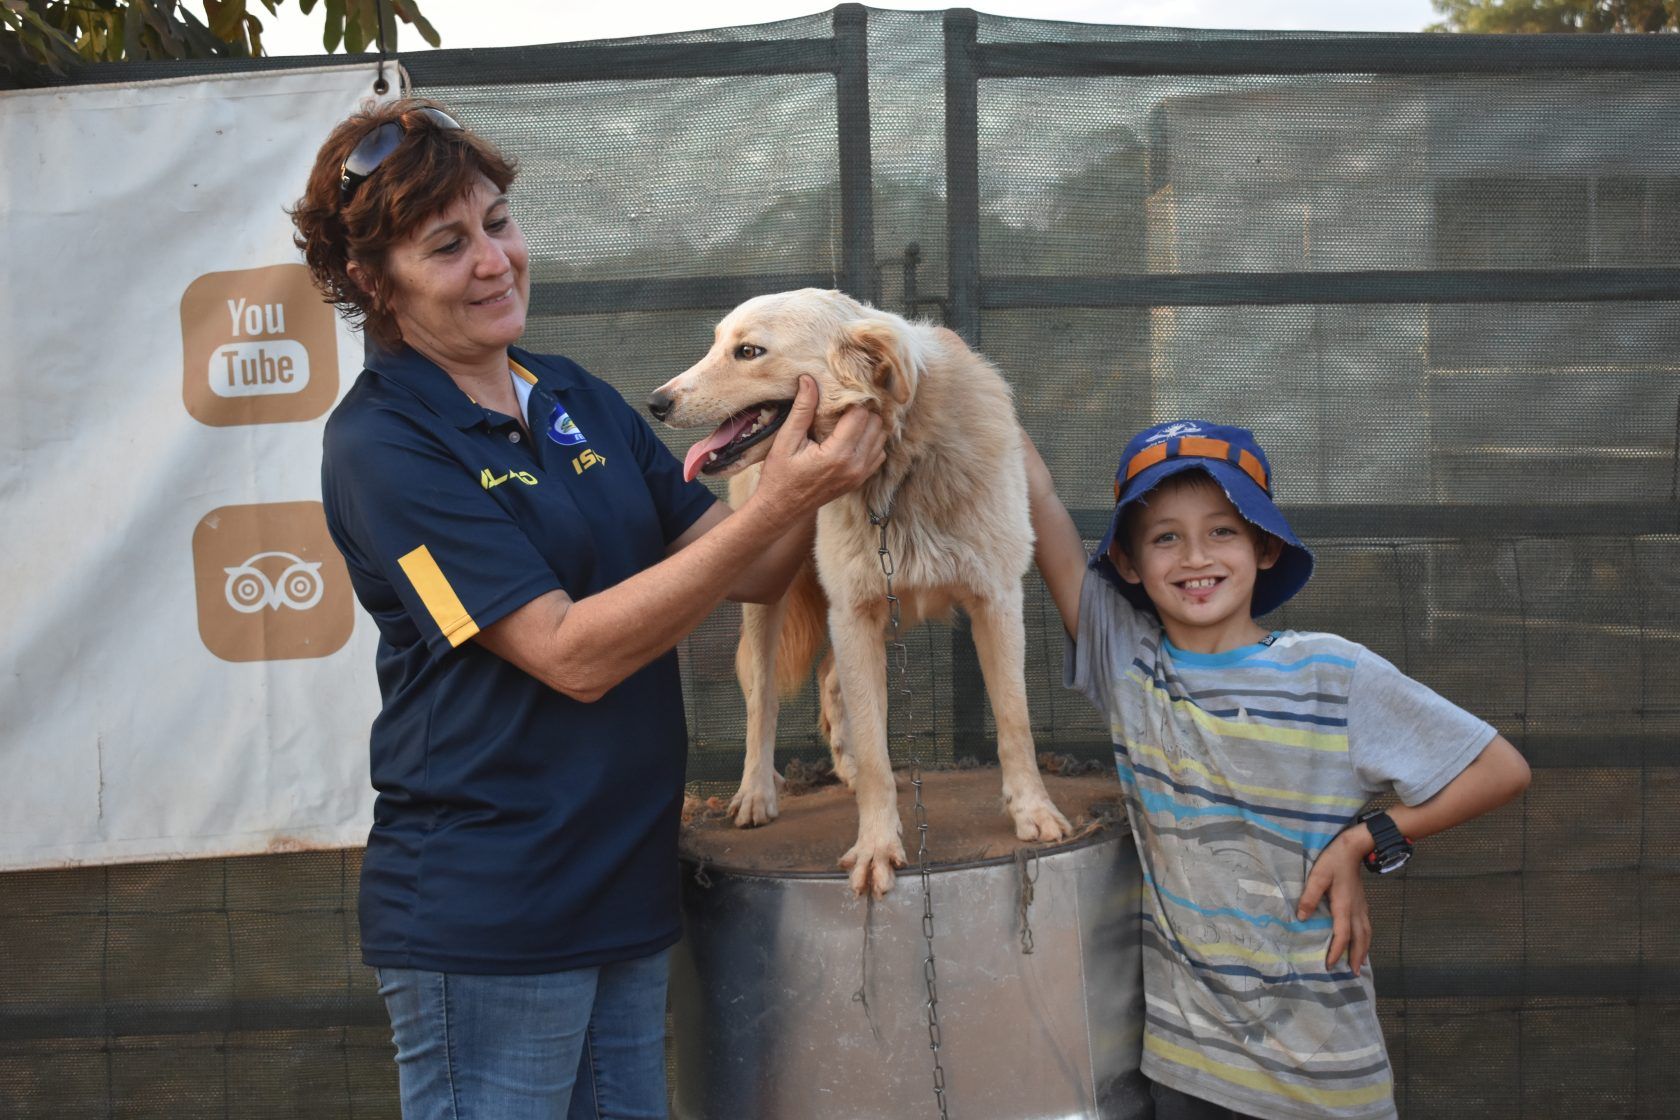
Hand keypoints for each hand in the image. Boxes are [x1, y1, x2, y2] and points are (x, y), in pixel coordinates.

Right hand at [751, 375, 885, 518]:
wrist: (780, 509)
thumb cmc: (779, 475)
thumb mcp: (786, 440)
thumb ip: (802, 409)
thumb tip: (809, 379)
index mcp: (838, 454)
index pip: (861, 415)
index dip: (851, 400)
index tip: (838, 394)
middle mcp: (855, 465)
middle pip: (875, 424)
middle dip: (862, 411)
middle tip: (843, 403)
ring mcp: (860, 475)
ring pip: (881, 438)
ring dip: (868, 425)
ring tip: (848, 418)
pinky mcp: (859, 480)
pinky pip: (878, 454)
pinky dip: (869, 442)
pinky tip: (851, 436)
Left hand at [1297, 831, 1372, 975]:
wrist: (1353, 847)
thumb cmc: (1333, 861)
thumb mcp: (1317, 877)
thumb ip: (1309, 897)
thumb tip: (1302, 918)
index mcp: (1344, 906)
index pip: (1342, 935)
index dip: (1336, 951)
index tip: (1329, 964)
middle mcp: (1356, 910)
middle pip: (1359, 939)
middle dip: (1355, 957)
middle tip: (1352, 974)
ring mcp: (1362, 906)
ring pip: (1366, 934)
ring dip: (1363, 950)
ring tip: (1359, 964)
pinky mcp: (1362, 902)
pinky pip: (1366, 926)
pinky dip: (1365, 939)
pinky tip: (1362, 942)